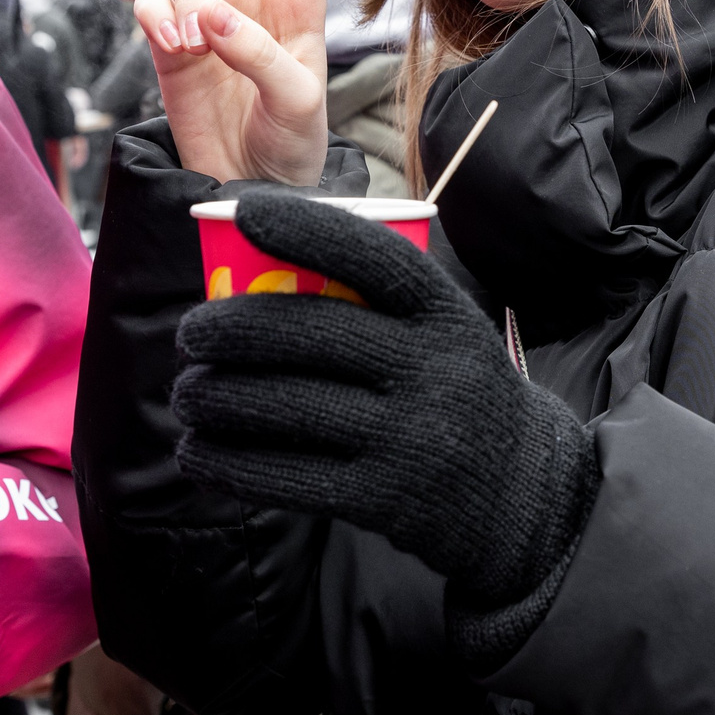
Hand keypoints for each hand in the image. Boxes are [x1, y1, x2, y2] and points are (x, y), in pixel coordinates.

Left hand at [171, 192, 599, 661]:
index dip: (305, 230)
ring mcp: (409, 439)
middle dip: (230, 328)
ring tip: (187, 392)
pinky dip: (229, 463)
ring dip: (216, 397)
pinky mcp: (384, 500)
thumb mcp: (447, 334)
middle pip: (309, 333)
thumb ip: (380, 304)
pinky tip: (197, 452)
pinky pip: (287, 477)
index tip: (243, 214)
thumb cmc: (460, 393)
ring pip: (286, 407)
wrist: (526, 495)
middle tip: (192, 333)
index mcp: (446, 316)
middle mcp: (432, 372)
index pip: (372, 259)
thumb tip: (262, 263)